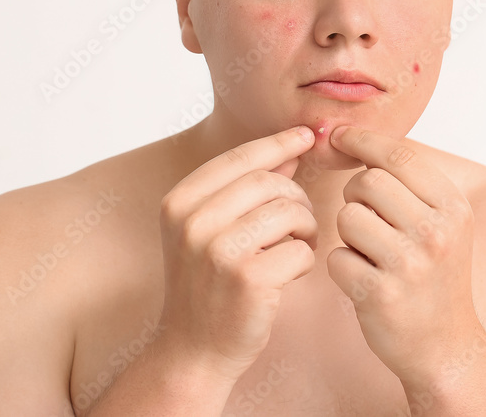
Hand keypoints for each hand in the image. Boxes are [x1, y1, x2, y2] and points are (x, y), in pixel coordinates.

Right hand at [155, 126, 317, 383]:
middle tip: (300, 222)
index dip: (278, 142)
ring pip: (289, 212)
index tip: (306, 136)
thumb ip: (246, 186)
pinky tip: (290, 273)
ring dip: (306, 228)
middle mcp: (193, 221)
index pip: (240, 156)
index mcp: (179, 202)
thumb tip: (290, 148)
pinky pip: (300, 249)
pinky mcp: (248, 279)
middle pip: (270, 182)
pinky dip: (305, 259)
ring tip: (297, 246)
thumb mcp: (210, 229)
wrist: (192, 350)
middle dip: (296, 197)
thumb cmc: (208, 285)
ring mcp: (218, 250)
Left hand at [326, 125, 479, 383]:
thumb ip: (409, 183)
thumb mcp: (442, 224)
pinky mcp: (379, 295)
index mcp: (453, 208)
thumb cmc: (435, 277)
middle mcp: (435, 233)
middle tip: (367, 218)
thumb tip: (356, 134)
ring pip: (347, 217)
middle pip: (367, 183)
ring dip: (348, 233)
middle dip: (356, 196)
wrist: (447, 346)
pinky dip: (342, 267)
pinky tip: (365, 280)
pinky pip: (336, 257)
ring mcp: (408, 265)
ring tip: (371, 253)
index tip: (341, 135)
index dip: (363, 139)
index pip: (400, 154)